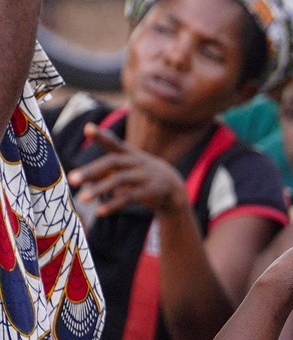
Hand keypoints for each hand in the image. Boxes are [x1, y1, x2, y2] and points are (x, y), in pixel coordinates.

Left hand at [67, 123, 188, 218]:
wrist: (173, 186)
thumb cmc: (141, 174)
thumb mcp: (125, 167)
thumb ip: (102, 170)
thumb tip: (78, 177)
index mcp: (129, 154)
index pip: (114, 142)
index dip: (101, 135)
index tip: (88, 128)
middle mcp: (137, 162)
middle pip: (113, 162)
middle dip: (92, 170)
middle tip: (71, 179)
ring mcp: (145, 176)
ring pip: (120, 180)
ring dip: (100, 189)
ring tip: (82, 199)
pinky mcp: (151, 191)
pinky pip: (130, 197)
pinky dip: (114, 204)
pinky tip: (99, 211)